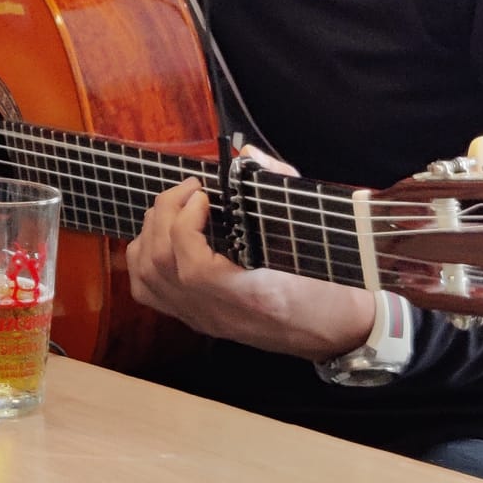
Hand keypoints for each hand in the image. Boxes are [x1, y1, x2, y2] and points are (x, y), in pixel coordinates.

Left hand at [125, 154, 372, 361]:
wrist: (339, 330)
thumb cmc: (332, 283)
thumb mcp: (314, 233)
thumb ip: (281, 187)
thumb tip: (248, 152)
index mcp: (250, 296)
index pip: (193, 267)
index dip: (186, 222)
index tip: (204, 194)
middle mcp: (216, 312)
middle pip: (160, 264)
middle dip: (165, 214)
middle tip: (189, 190)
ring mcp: (201, 318)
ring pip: (147, 277)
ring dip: (151, 231)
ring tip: (175, 207)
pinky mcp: (196, 318)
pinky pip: (148, 292)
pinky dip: (143, 257)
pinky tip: (162, 237)